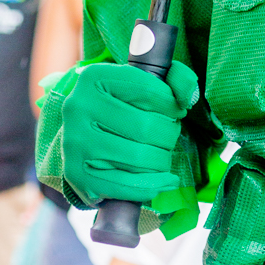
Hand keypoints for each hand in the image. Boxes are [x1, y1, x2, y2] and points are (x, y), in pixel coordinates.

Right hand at [61, 60, 198, 205]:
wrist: (82, 137)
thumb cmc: (120, 107)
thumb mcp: (144, 83)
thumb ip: (176, 78)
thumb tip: (189, 96)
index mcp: (95, 78)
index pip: (149, 90)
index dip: (171, 105)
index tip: (176, 112)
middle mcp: (79, 108)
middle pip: (147, 128)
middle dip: (168, 135)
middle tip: (168, 137)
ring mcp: (75, 142)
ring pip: (140, 158)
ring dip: (162, 161)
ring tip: (161, 156)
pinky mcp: (77, 174)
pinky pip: (127, 186)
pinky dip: (153, 186)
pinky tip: (164, 181)